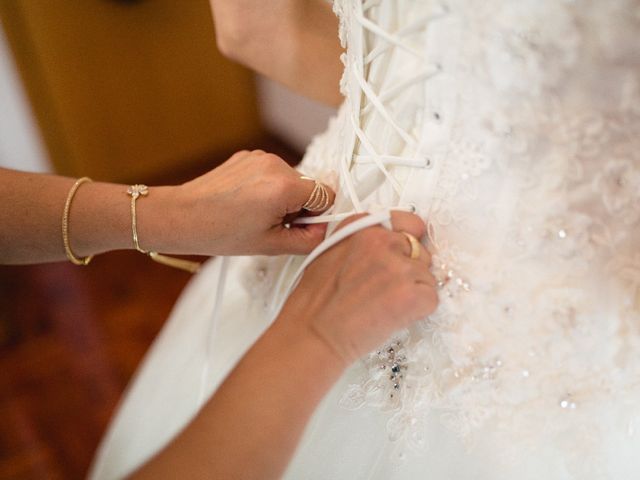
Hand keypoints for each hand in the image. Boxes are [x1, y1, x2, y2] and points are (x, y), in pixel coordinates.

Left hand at [144, 150, 335, 255]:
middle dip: (299, 207)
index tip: (298, 227)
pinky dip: (267, 187)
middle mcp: (275, 165)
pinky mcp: (248, 155)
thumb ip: (307, 240)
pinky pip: (272, 173)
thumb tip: (325, 231)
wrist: (182, 215)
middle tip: (272, 225)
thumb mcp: (271, 245)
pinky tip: (247, 202)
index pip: (326, 195)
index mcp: (284, 187)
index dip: (317, 215)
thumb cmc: (220, 232)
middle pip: (308, 187)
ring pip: (291, 180)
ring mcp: (260, 157)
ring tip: (255, 214)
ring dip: (283, 197)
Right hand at [277, 211, 437, 365]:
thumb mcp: (331, 252)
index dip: (409, 242)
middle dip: (410, 270)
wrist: (312, 334)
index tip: (405, 255)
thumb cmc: (315, 303)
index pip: (409, 222)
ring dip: (413, 292)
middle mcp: (383, 239)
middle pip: (421, 250)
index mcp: (362, 226)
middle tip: (387, 290)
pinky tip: (392, 316)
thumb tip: (390, 248)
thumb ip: (363, 243)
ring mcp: (399, 266)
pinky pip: (431, 299)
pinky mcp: (412, 294)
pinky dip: (418, 311)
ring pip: (427, 277)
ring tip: (383, 306)